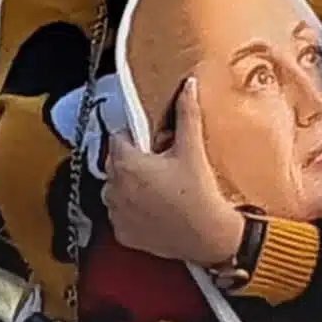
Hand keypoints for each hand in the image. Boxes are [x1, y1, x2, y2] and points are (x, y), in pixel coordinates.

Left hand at [103, 74, 245, 276]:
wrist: (208, 236)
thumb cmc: (199, 193)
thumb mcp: (192, 149)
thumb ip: (186, 113)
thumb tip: (188, 85)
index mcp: (125, 164)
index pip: (117, 138)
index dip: (136, 137)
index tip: (154, 143)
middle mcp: (112, 188)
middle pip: (115, 163)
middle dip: (133, 160)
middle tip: (160, 164)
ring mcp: (115, 213)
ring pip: (115, 189)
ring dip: (129, 185)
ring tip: (158, 187)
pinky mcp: (122, 234)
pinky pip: (120, 214)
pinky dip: (132, 210)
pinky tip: (154, 208)